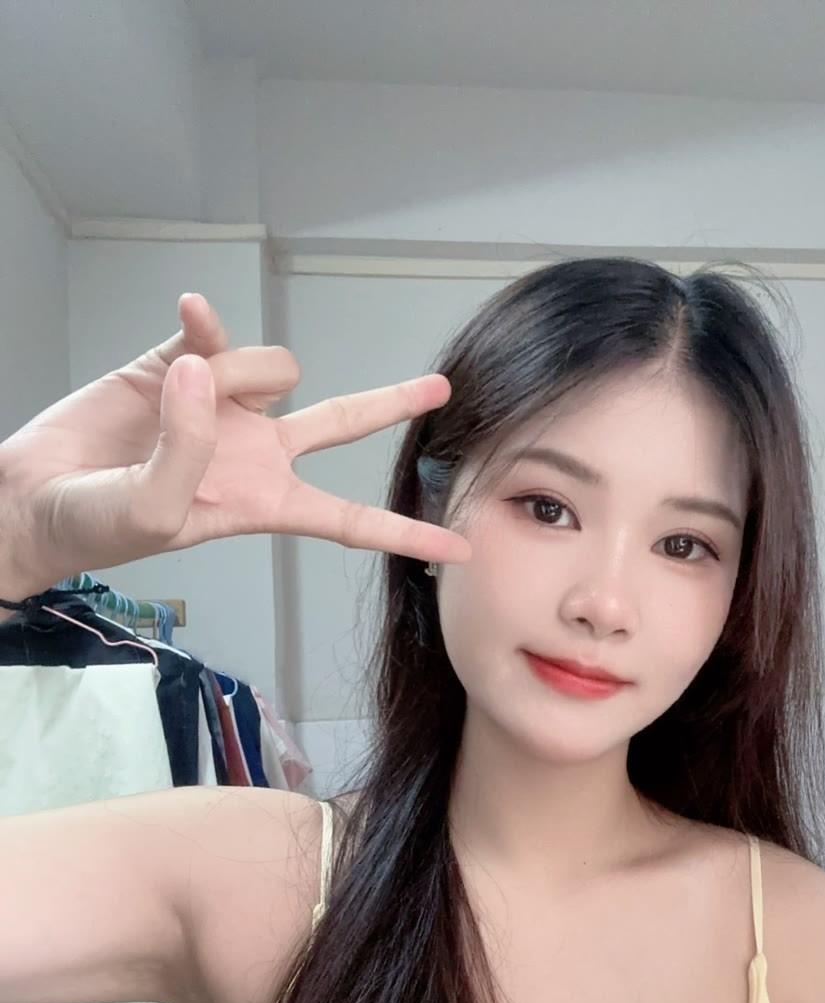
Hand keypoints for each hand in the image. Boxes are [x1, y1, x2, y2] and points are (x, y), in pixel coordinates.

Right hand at [0, 292, 469, 598]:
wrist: (33, 496)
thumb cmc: (97, 526)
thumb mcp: (152, 512)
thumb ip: (187, 449)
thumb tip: (208, 371)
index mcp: (263, 503)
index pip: (348, 519)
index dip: (405, 531)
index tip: (460, 545)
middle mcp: (255, 452)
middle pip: (341, 424)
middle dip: (390, 405)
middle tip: (440, 389)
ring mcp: (220, 406)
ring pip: (268, 368)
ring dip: (235, 373)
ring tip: (177, 393)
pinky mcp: (178, 364)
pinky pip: (211, 332)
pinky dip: (205, 322)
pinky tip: (190, 313)